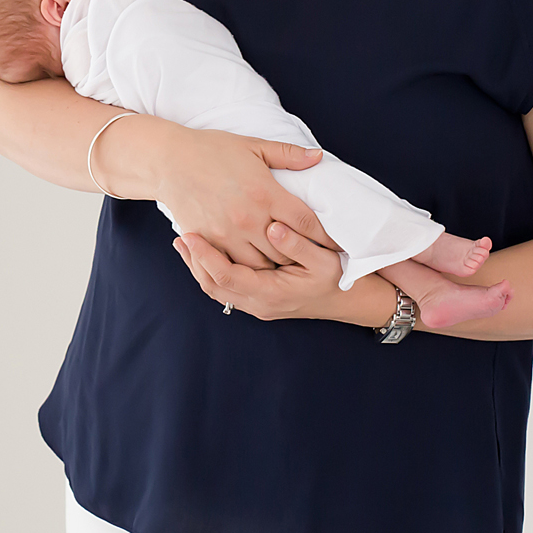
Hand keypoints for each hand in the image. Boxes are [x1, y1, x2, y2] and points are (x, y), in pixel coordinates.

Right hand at [106, 120, 333, 269]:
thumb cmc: (212, 149)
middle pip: (287, 249)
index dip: (326, 235)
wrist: (168, 160)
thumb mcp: (253, 146)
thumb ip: (289, 155)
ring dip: (279, 267)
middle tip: (322, 262)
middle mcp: (249, 217)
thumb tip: (319, 157)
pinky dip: (251, 269)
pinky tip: (262, 269)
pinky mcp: (209, 241)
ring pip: (263, 264)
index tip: (339, 243)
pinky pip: (236, 265)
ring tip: (294, 269)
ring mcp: (228, 233)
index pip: (305, 222)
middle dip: (304, 255)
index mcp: (265, 192)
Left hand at [174, 221, 358, 320]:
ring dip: (199, 267)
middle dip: (194, 261)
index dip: (204, 255)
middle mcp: (259, 304)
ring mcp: (258, 305)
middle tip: (181, 235)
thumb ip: (297, 243)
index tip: (190, 234)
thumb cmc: (340, 279)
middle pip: (213, 285)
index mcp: (271, 293)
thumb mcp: (324, 259)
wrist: (352, 302)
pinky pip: (227, 289)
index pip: (225, 276)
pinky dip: (212, 271)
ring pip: (217, 289)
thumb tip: (273, 227)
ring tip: (185, 241)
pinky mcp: (260, 300)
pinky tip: (207, 253)